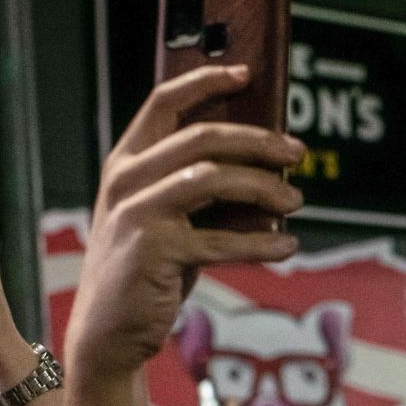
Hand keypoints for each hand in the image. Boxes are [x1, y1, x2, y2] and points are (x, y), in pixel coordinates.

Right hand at [66, 66, 304, 372]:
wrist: (107, 331)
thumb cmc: (146, 270)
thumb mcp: (162, 218)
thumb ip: (194, 186)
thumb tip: (263, 163)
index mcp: (125, 162)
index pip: (164, 102)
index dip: (205, 82)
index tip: (245, 73)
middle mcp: (126, 181)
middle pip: (202, 137)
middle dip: (258, 140)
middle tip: (297, 150)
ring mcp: (137, 214)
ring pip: (213, 179)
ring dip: (264, 187)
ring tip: (295, 199)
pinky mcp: (155, 251)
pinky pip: (221, 240)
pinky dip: (261, 242)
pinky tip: (288, 246)